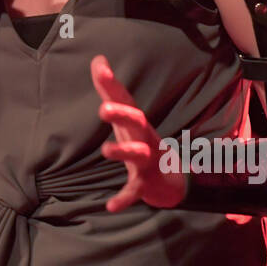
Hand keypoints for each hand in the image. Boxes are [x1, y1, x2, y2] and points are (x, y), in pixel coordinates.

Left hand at [91, 55, 186, 211]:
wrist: (168, 177)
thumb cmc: (139, 139)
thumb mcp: (124, 115)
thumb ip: (109, 89)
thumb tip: (98, 58)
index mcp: (135, 121)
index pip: (123, 99)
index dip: (112, 84)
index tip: (101, 67)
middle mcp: (142, 137)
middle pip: (135, 122)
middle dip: (122, 115)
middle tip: (104, 108)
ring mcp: (145, 159)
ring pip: (136, 155)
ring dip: (122, 152)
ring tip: (106, 150)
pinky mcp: (144, 182)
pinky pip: (134, 190)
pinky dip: (124, 199)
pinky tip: (110, 206)